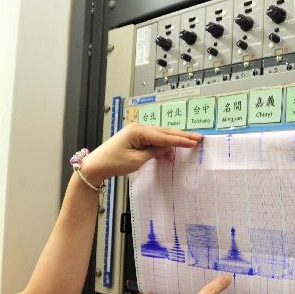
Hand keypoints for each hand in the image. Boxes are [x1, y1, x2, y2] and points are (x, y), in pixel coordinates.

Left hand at [80, 124, 201, 181]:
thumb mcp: (136, 160)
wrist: (95, 165)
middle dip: (181, 136)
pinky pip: (153, 139)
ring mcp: (136, 132)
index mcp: (138, 131)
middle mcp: (138, 128)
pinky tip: (170, 150)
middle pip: (164, 132)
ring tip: (189, 143)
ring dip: (173, 141)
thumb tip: (167, 149)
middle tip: (198, 138)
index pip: (164, 136)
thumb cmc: (112, 163)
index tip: (194, 142)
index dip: (180, 140)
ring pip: (160, 135)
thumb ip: (154, 153)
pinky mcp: (135, 138)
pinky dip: (163, 144)